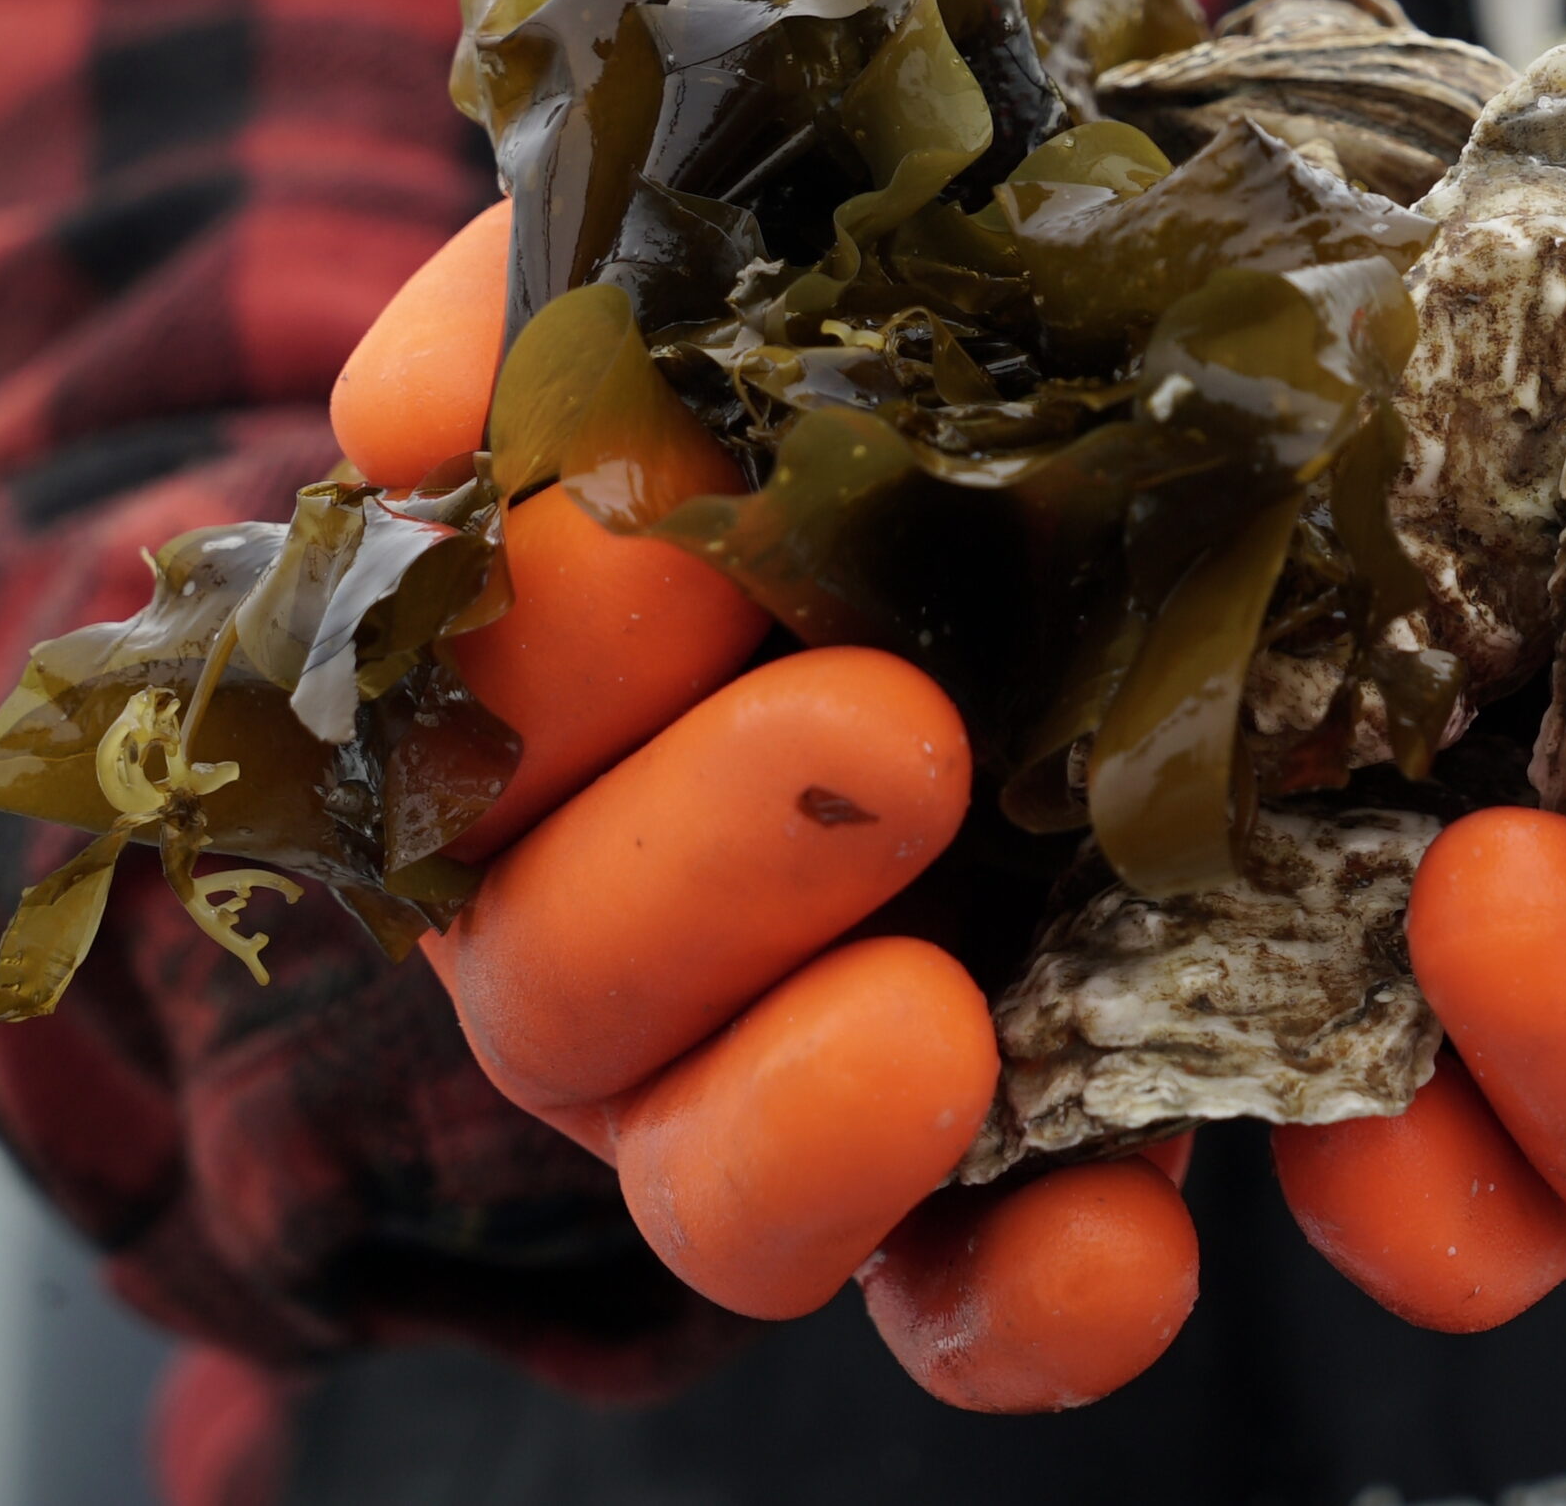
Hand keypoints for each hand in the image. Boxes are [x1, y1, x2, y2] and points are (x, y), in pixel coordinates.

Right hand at [333, 202, 1198, 1408]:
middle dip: (692, 859)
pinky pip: (963, 1304)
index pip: (464, 717)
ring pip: (711, 1176)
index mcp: (554, 708)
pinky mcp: (990, 1181)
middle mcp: (636, 913)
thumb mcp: (765, 261)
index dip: (534, 647)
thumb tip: (409, 417)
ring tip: (940, 1021)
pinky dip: (1027, 1302)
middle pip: (565, 972)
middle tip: (889, 730)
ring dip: (795, 1110)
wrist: (1155, 448)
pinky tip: (1127, 1250)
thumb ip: (567, 302)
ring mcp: (799, 1061)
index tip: (649, 528)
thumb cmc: (922, 354)